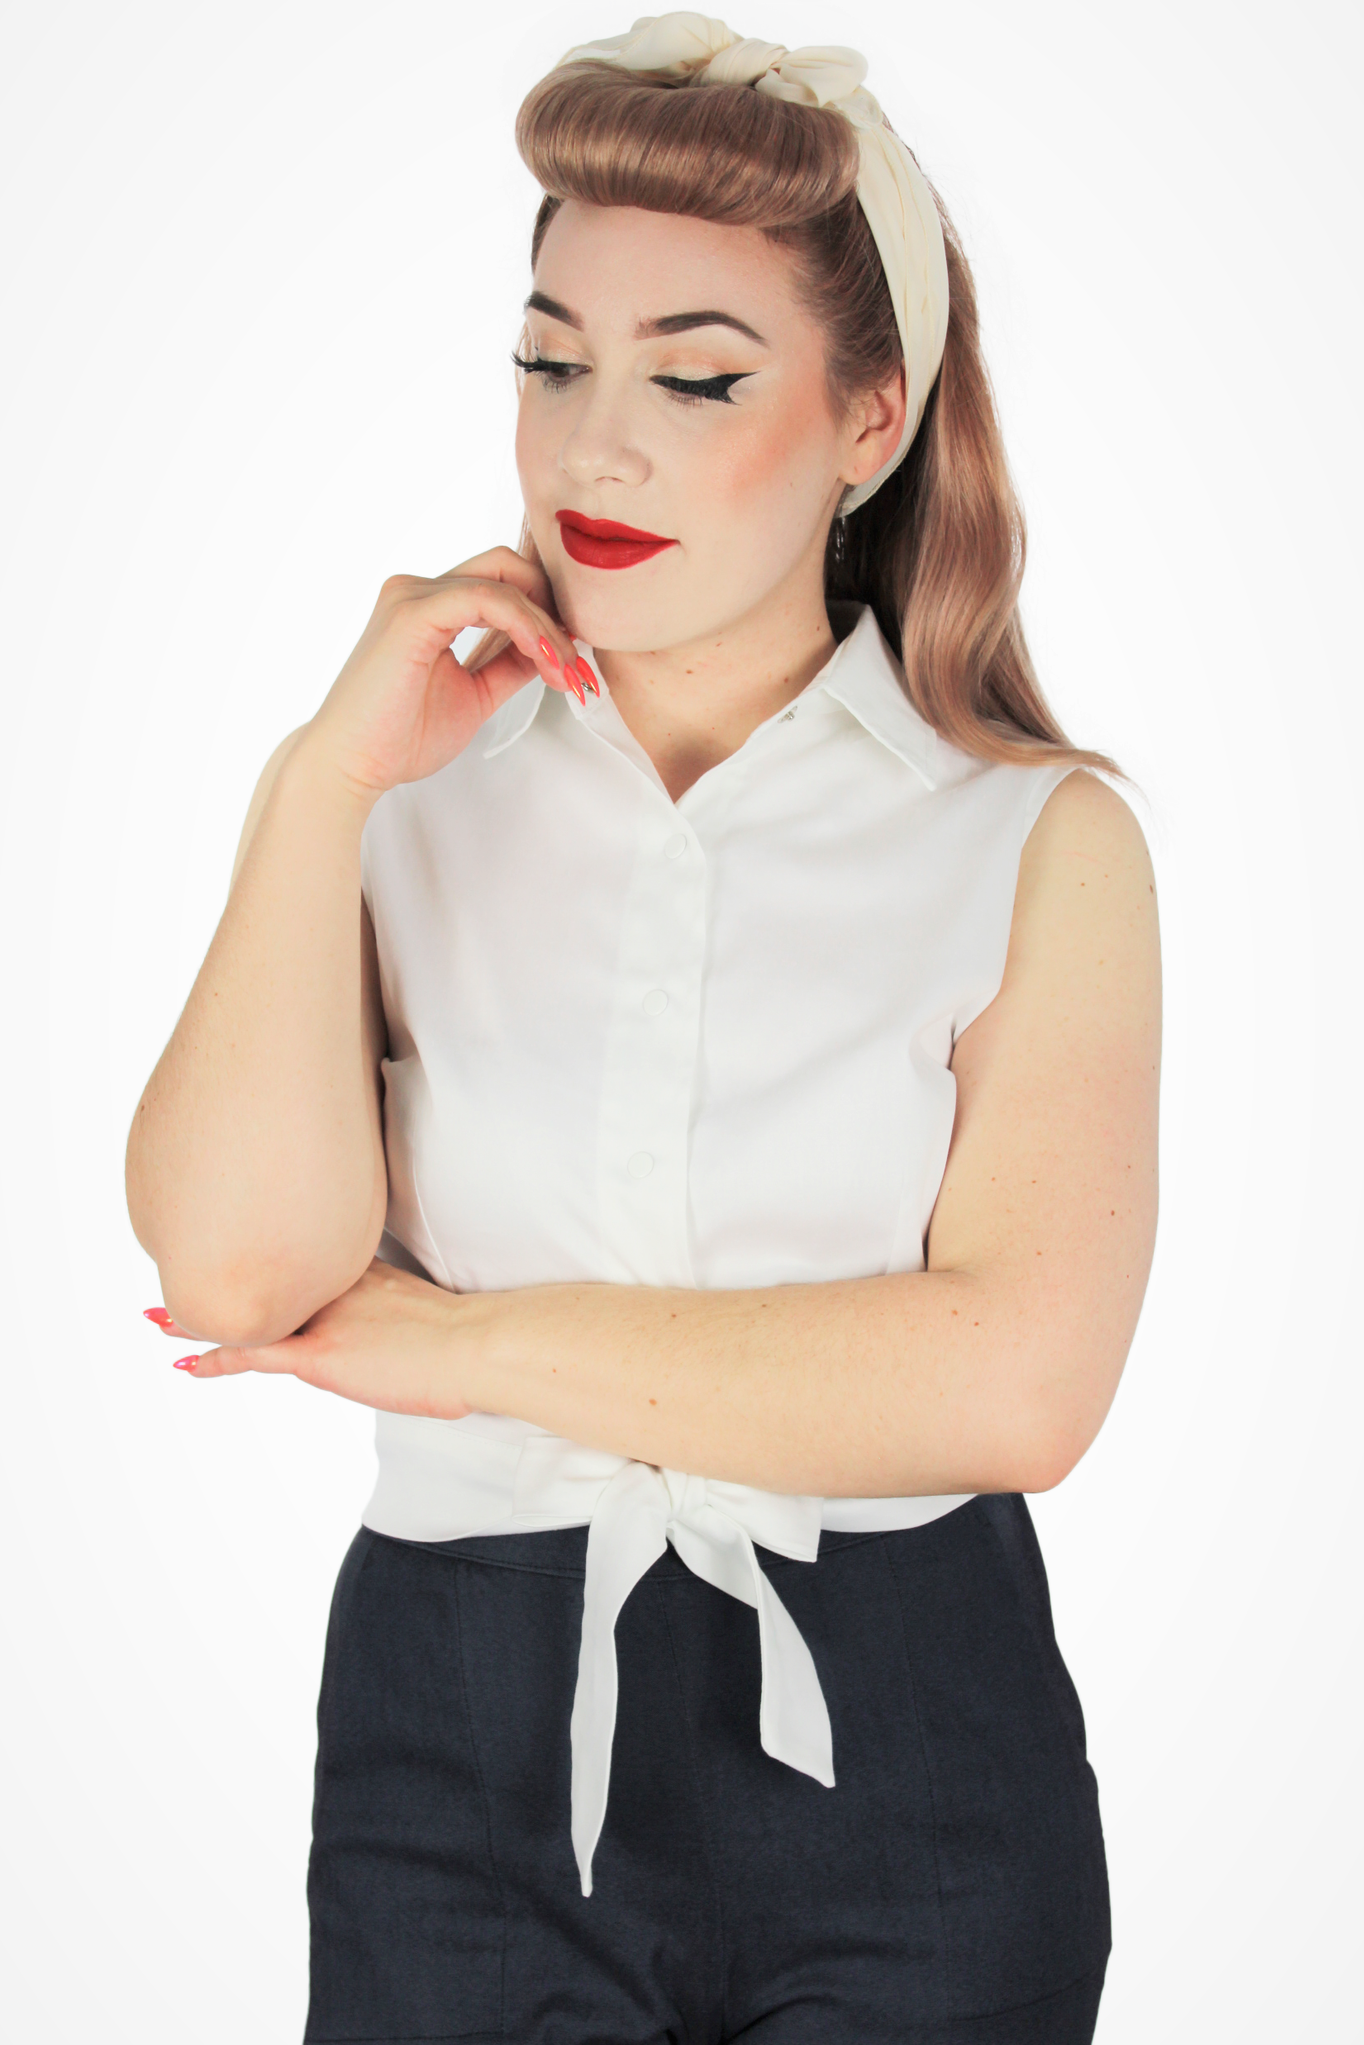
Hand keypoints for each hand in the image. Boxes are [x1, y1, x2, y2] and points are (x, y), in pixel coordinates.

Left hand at [146, 1259, 477, 1418]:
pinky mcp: (319, 1355)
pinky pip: (253, 1354)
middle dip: (222, 1276)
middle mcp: (338, 1288)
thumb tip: (412, 1340)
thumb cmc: (474, 1340)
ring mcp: (325, 1319)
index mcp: (367, 1275)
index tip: (245, 1253)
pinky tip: (187, 1362)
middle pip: (266, 1280)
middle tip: (182, 1268)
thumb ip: (409, 1321)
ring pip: (248, 1312)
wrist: (478, 1344)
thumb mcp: (435, 1317)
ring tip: (158, 1317)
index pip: (306, 1265)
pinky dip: (217, 1357)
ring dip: (199, 1316)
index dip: (270, 1262)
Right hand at [298, 546, 596, 800]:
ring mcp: (413, 596)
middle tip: (575, 661)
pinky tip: (542, 660)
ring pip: (504, 581)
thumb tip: (549, 650)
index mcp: (429, 607)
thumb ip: (508, 665)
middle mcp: (417, 590)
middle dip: (552, 608)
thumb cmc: (397, 738)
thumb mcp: (475, 695)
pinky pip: (487, 599)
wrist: (351, 765)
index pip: (502, 582)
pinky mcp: (413, 613)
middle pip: (507, 565)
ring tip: (566, 671)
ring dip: (545, 627)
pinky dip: (525, 626)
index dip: (545, 614)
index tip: (572, 660)